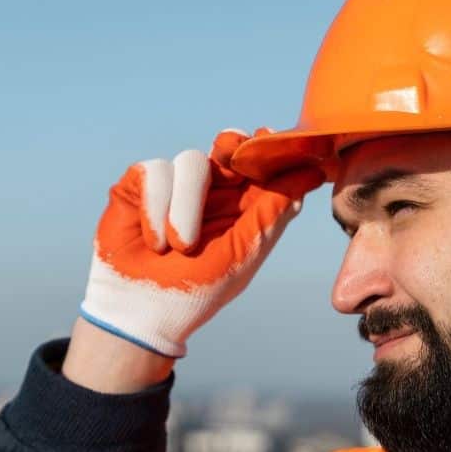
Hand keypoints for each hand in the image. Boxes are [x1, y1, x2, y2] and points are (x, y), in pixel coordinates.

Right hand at [79, 128, 324, 358]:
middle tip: (232, 149)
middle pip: (229, 146)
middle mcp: (209, 190)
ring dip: (188, 205)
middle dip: (234, 145)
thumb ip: (272, 213)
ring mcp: (173, 185)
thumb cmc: (195, 291)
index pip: (261, 166)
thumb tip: (312, 173)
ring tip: (182, 246)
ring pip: (193, 161)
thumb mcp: (241, 254)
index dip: (269, 149)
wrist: (141, 313)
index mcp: (240, 206)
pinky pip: (155, 171)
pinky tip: (156, 241)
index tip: (272, 139)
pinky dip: (157, 208)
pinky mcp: (139, 184)